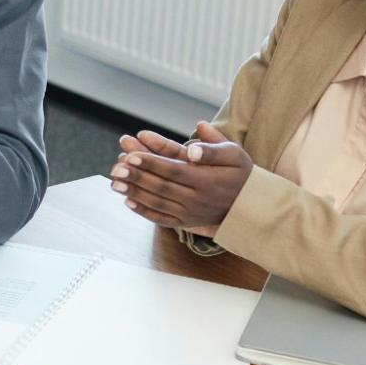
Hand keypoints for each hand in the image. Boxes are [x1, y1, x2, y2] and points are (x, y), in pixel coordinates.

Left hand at [113, 121, 252, 232]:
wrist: (250, 204)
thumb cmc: (240, 173)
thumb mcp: (235, 154)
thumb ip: (214, 147)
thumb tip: (194, 142)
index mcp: (208, 180)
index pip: (174, 170)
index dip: (152, 163)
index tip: (132, 155)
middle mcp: (198, 199)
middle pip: (162, 187)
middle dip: (137, 177)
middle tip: (116, 168)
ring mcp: (191, 213)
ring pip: (158, 204)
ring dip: (135, 193)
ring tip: (114, 183)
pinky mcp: (186, 222)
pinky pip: (162, 219)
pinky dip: (144, 212)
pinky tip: (128, 202)